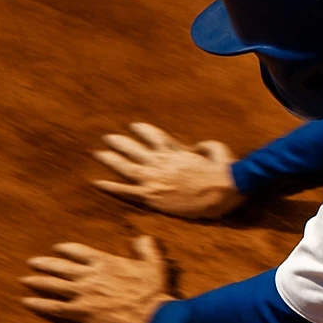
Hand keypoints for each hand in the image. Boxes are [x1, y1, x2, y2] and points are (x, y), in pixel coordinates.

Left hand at [21, 237, 172, 322]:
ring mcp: (83, 294)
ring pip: (53, 285)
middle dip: (45, 263)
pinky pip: (54, 307)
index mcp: (105, 262)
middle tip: (32, 262)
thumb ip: (146, 249)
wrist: (151, 315)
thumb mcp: (154, 265)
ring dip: (37, 281)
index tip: (57, 248)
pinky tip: (26, 302)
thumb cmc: (154, 291)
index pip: (79, 252)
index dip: (66, 249)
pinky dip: (39, 304)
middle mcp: (90, 276)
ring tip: (25, 280)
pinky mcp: (80, 312)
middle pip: (60, 267)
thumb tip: (142, 238)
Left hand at [93, 123, 244, 218]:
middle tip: (108, 138)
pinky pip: (126, 191)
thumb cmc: (225, 172)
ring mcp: (155, 179)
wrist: (225, 191)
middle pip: (134, 149)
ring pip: (125, 166)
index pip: (154, 137)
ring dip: (110, 159)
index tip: (134, 126)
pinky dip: (111, 187)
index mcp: (176, 152)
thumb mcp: (218, 150)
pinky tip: (97, 183)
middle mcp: (161, 162)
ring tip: (98, 153)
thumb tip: (195, 146)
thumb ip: (204, 146)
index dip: (143, 131)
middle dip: (120, 143)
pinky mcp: (153, 196)